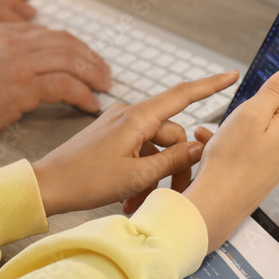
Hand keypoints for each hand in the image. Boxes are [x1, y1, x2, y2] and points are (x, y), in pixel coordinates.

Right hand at [0, 21, 111, 155]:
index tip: (84, 57)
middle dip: (90, 57)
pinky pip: (65, 86)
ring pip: (71, 61)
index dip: (73, 46)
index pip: (49, 33)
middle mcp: (13, 41)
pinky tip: (89, 103)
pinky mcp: (22, 86)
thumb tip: (21, 56)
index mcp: (1, 30)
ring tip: (104, 86)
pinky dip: (83, 94)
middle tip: (103, 71)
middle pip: (66, 43)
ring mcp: (19, 62)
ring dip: (93, 74)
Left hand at [31, 72, 239, 216]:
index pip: (183, 95)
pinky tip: (131, 197)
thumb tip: (200, 146)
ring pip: (155, 147)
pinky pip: (139, 150)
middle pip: (172, 134)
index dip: (210, 85)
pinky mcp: (111, 136)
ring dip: (155, 174)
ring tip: (140, 202)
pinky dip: (141, 172)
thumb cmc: (85, 180)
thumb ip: (173, 159)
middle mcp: (130, 115)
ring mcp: (120, 125)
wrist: (47, 186)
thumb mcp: (136, 175)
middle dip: (175, 165)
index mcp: (138, 117)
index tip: (231, 76)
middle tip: (171, 194)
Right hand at [184, 62, 278, 250]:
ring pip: (270, 123)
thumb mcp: (250, 114)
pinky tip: (214, 139)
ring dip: (247, 115)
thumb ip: (276, 90)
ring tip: (222, 123)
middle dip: (269, 92)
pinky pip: (258, 142)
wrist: (215, 207)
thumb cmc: (229, 163)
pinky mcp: (269, 168)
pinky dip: (239, 135)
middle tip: (248, 89)